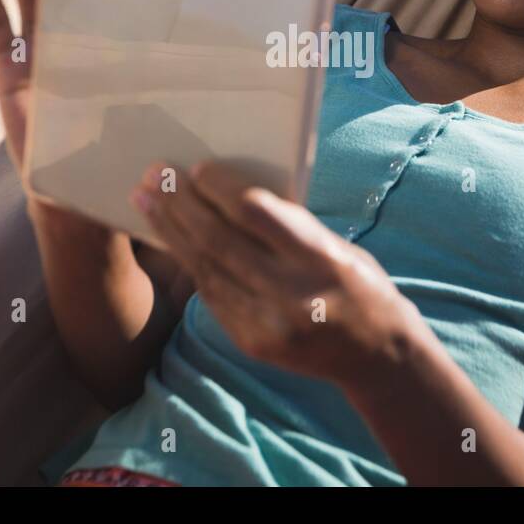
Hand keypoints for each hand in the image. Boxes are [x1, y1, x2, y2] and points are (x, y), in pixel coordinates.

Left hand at [127, 159, 426, 388]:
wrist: (378, 356)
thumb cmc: (359, 284)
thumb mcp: (336, 246)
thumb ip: (289, 226)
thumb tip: (230, 192)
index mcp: (320, 260)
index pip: (257, 214)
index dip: (221, 188)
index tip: (198, 167)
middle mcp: (291, 295)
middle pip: (219, 241)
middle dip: (180, 204)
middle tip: (153, 176)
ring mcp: (268, 324)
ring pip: (206, 269)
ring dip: (171, 231)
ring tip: (146, 202)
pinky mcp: (252, 343)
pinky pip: (212, 295)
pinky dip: (191, 263)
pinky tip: (172, 239)